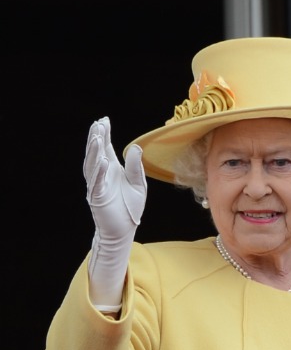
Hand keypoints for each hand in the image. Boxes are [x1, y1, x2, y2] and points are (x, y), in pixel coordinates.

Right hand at [84, 117, 145, 241]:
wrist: (124, 229)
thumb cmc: (130, 207)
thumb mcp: (138, 184)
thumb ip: (135, 167)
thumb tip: (135, 147)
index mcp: (112, 170)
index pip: (106, 148)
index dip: (104, 134)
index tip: (104, 120)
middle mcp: (102, 175)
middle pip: (96, 153)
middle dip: (96, 138)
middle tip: (98, 124)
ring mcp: (97, 185)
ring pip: (93, 165)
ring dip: (95, 151)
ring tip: (97, 137)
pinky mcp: (97, 197)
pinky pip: (97, 183)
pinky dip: (100, 172)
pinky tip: (103, 161)